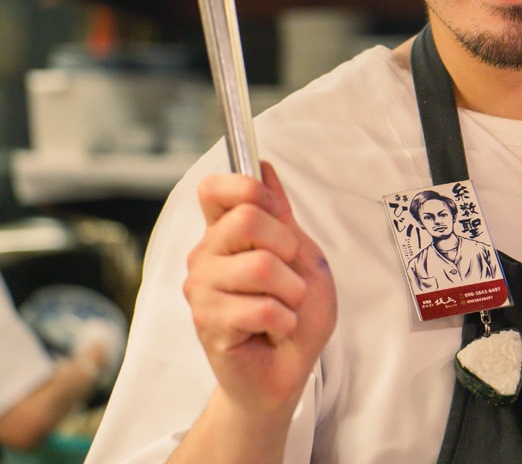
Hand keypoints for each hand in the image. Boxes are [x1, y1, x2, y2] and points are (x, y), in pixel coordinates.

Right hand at [183, 162, 336, 418]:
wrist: (288, 370)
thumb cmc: (296, 313)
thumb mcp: (303, 255)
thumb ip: (282, 215)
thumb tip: (264, 166)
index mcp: (226, 233)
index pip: (214, 188)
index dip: (246, 188)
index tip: (272, 209)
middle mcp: (205, 256)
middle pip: (246, 219)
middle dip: (286, 248)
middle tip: (290, 277)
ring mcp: (201, 289)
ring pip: (260, 266)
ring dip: (291, 292)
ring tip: (284, 308)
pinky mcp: (208, 322)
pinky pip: (262, 308)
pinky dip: (285, 321)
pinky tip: (274, 331)